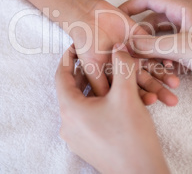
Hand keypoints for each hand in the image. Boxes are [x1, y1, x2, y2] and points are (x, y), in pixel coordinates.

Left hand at [55, 43, 168, 172]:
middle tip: (96, 59)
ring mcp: (76, 138)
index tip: (75, 45)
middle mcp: (68, 125)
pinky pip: (87, 118)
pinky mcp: (87, 146)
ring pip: (80, 105)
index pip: (61, 76)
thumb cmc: (131, 136)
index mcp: (70, 110)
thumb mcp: (127, 96)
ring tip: (109, 78)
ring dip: (92, 89)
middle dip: (83, 73)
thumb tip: (118, 48)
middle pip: (71, 91)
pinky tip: (114, 101)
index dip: (68, 58)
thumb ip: (123, 66)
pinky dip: (96, 105)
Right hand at [69, 0, 178, 105]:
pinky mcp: (142, 38)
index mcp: (117, 77)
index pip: (132, 90)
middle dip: (159, 90)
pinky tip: (170, 62)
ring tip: (175, 84)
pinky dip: (162, 55)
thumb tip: (107, 104)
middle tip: (172, 101)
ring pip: (153, 66)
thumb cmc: (85, 43)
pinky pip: (154, 47)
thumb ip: (100, 84)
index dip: (142, 96)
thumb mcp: (90, 67)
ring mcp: (136, 53)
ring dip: (164, 75)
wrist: (84, 19)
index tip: (152, 101)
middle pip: (146, 81)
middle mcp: (128, 67)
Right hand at [119, 0, 191, 97]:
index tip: (115, 16)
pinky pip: (170, 48)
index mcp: (184, 8)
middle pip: (154, 19)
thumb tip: (127, 42)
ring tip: (140, 59)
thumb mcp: (182, 48)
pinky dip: (163, 56)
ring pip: (161, 36)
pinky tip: (159, 68)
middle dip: (139, 32)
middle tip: (125, 45)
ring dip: (151, 47)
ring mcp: (190, 33)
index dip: (130, 5)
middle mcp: (186, 17)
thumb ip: (152, 44)